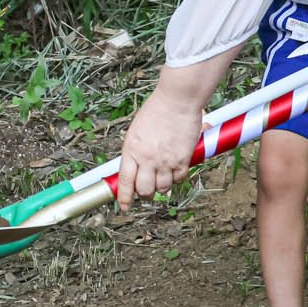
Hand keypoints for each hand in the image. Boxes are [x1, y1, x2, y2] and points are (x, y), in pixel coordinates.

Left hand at [116, 83, 205, 210]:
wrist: (177, 100)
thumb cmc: (157, 109)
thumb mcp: (137, 130)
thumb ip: (136, 149)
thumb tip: (136, 164)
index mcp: (131, 149)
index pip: (125, 181)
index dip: (124, 197)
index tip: (125, 206)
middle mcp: (147, 158)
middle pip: (144, 190)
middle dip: (145, 195)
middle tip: (147, 193)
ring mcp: (165, 161)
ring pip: (162, 188)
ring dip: (162, 187)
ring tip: (163, 179)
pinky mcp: (182, 160)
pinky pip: (179, 179)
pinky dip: (178, 178)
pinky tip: (176, 171)